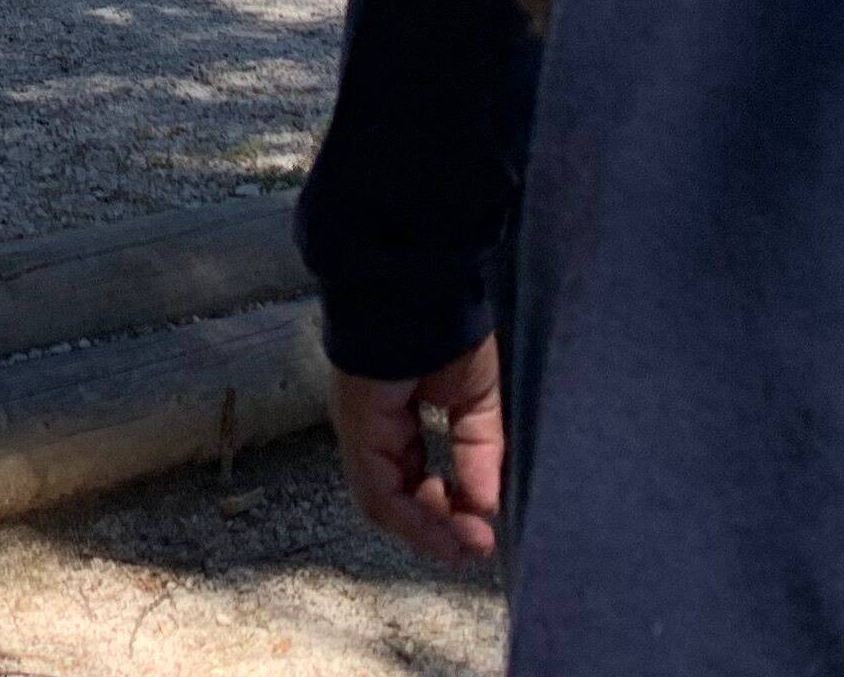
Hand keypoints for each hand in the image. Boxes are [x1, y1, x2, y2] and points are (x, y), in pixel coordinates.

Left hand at [330, 342, 502, 568]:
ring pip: (384, 503)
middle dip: (438, 530)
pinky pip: (378, 491)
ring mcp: (361, 432)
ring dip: (427, 534)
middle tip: (475, 549)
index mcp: (396, 421)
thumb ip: (477, 452)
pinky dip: (414, 520)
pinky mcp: (357, 431)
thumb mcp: (475, 402)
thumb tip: (485, 505)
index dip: (446, 510)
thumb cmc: (448, 335)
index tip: (483, 530)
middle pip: (397, 498)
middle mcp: (374, 432)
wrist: (419, 293)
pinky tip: (447, 534)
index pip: (412, 479)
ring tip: (465, 549)